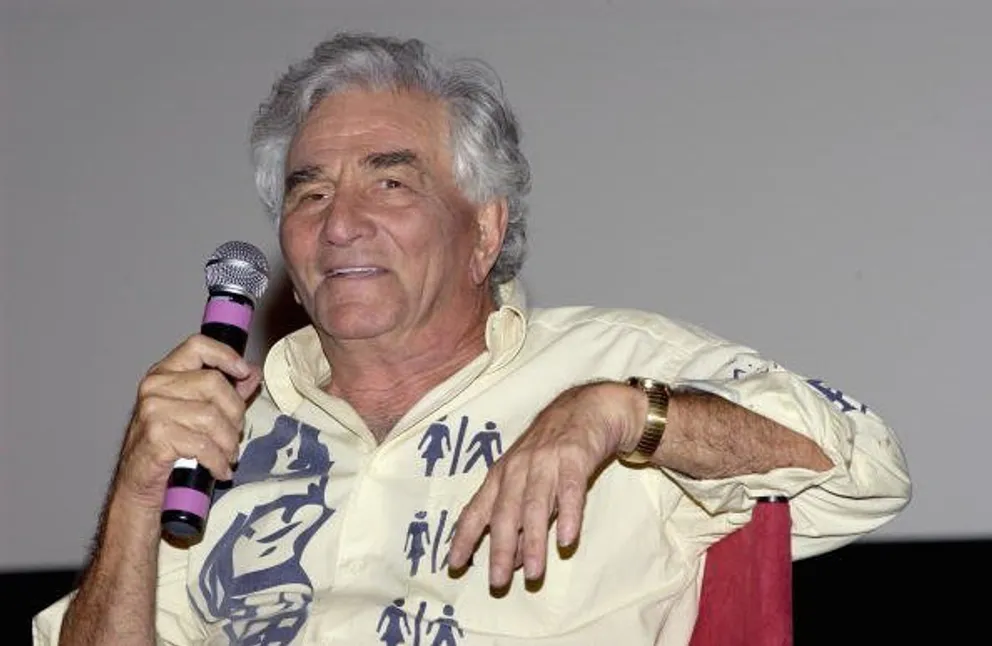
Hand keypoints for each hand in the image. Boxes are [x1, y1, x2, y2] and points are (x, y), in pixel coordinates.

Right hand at [112, 334, 261, 509]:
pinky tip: (220, 469)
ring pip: (212, 417)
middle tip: (235, 434)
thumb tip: (252, 372)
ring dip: (228, 442)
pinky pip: (203, 445)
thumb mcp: (198, 412)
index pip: (197, 346)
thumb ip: (226, 390)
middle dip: (235, 413)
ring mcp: (153, 410)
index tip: (243, 372)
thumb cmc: (168, 446)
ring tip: (229, 455)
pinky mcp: (156, 436)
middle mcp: (155, 386)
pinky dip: (218, 461)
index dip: (225, 355)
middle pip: (214, 384)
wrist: (138, 484)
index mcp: (165, 373)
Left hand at [447, 381, 646, 587]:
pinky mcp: (575, 457)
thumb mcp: (528, 481)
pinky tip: (567, 540)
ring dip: (533, 540)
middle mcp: (518, 468)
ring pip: (536, 505)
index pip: (476, 510)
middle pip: (505, 512)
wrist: (586, 409)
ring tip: (534, 572)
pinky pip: (571, 490)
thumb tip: (511, 562)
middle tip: (498, 582)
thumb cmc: (551, 452)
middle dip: (500, 548)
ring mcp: (546, 461)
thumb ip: (518, 520)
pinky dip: (569, 515)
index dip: (464, 537)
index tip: (453, 565)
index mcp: (500, 475)